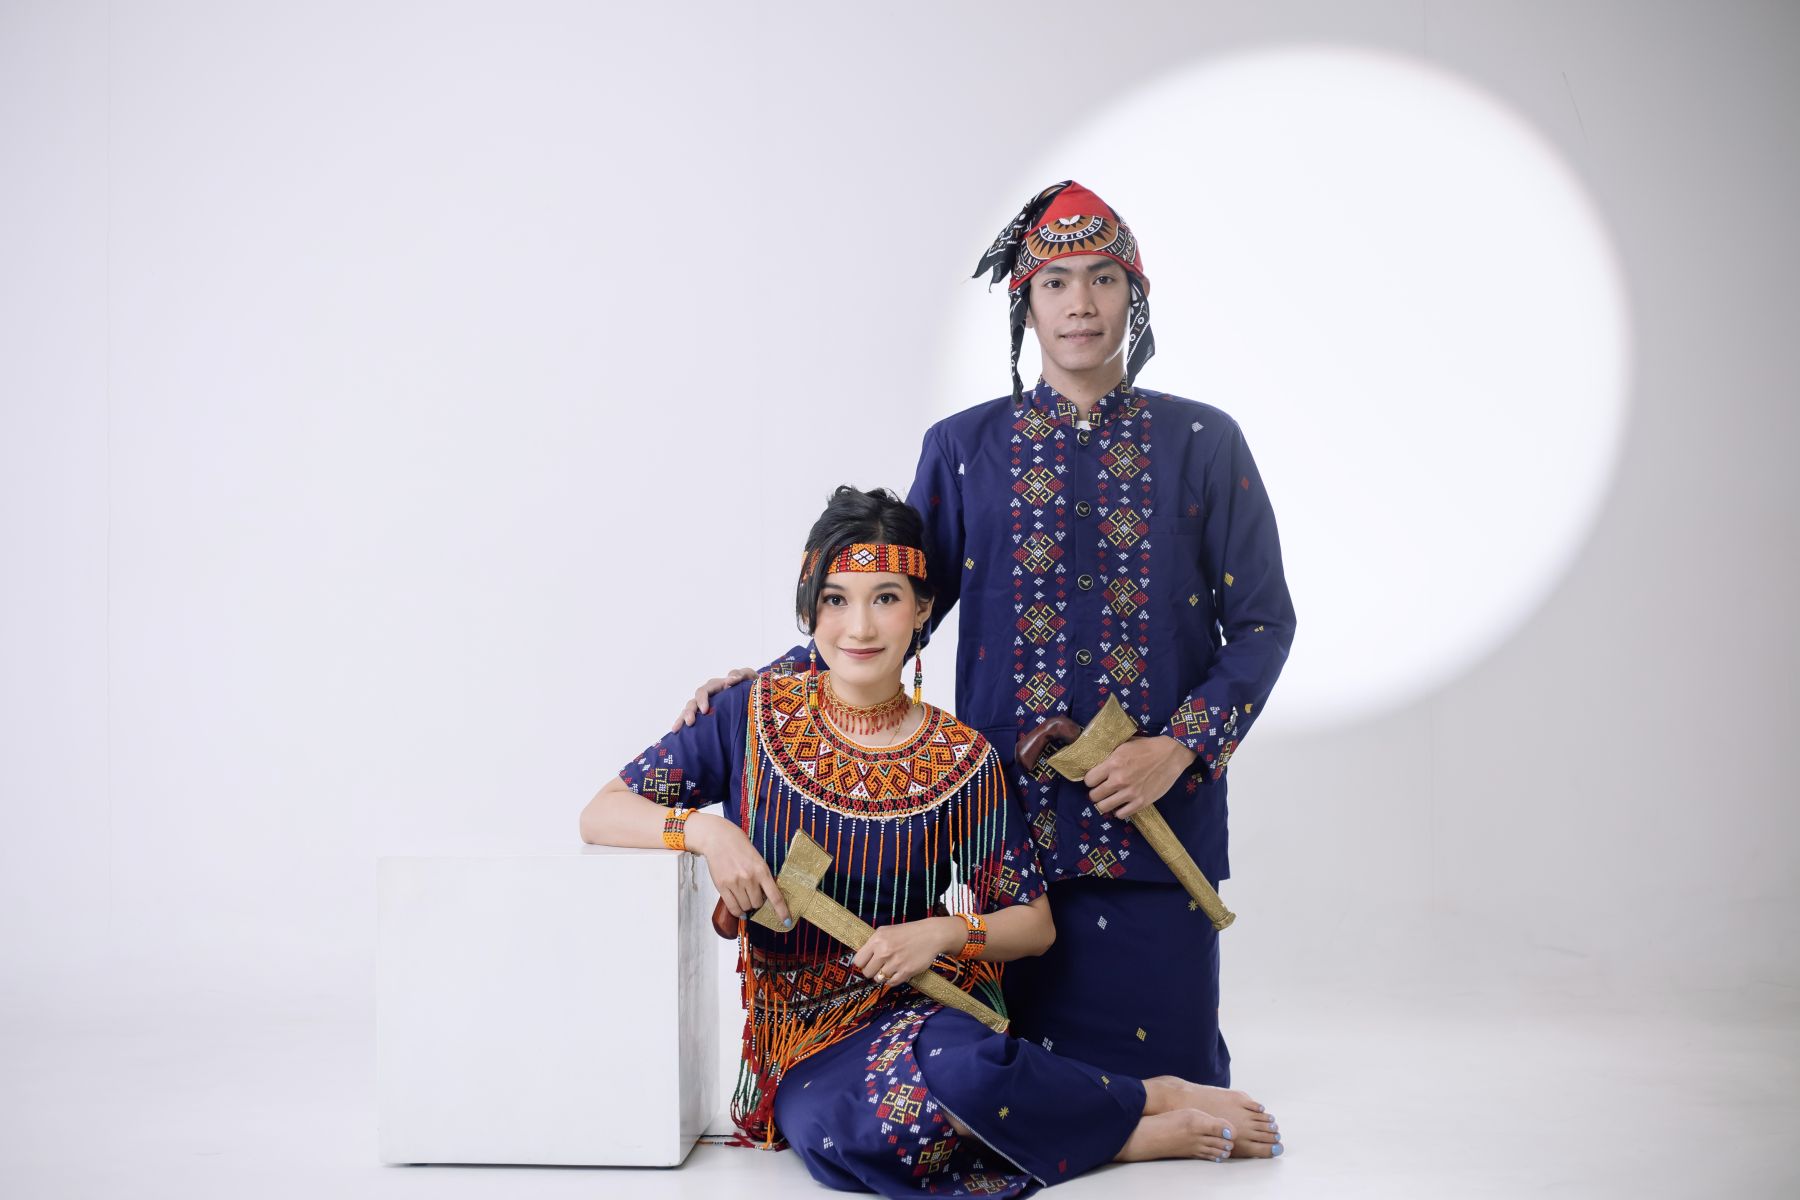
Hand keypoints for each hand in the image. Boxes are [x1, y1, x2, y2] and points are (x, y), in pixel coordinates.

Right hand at [672, 667, 756, 730]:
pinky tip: (675, 732)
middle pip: (694, 701)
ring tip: (678, 728)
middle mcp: (709, 695)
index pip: (706, 690)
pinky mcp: (706, 716)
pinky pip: (691, 718)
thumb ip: (742, 674)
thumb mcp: (749, 677)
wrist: (756, 698)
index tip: (704, 711)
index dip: (703, 699)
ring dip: (683, 718)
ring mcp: (706, 705)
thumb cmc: (752, 686)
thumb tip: (732, 678)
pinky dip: (682, 723)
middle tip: (690, 722)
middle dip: (690, 711)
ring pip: (690, 709)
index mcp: (718, 686)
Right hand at [685, 813, 790, 927]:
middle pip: (757, 904)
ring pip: (746, 907)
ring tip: (743, 896)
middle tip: (753, 894)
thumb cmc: (740, 849)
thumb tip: (766, 899)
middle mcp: (749, 878)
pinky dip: (737, 911)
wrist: (719, 839)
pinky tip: (739, 909)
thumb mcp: (758, 860)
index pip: (775, 896)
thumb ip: (763, 877)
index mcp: (762, 870)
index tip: (787, 922)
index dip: (782, 911)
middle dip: (757, 903)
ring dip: (746, 906)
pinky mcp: (722, 886)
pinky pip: (733, 907)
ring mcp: (735, 883)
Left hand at [852, 918, 960, 988]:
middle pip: (867, 973)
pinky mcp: (906, 971)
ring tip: (890, 968)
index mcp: (877, 939)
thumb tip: (861, 959)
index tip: (868, 963)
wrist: (930, 935)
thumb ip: (873, 943)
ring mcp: (895, 962)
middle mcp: (884, 951)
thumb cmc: (907, 932)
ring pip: (879, 979)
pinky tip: (898, 972)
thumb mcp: (886, 931)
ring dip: (883, 976)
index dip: (863, 963)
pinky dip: (893, 979)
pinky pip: (891, 983)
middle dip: (872, 971)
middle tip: (879, 967)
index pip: (858, 961)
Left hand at [1084, 736, 1196, 819]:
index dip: (1090, 780)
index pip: (1089, 780)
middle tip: (1101, 791)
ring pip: (1104, 807)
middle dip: (1095, 793)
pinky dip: (1119, 811)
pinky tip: (1121, 805)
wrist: (1171, 754)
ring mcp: (1130, 793)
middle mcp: (1119, 780)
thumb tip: (1095, 763)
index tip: (1095, 780)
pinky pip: (1121, 814)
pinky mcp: (1141, 802)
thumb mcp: (1124, 746)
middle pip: (1094, 796)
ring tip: (1109, 799)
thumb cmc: (1147, 747)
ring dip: (1104, 803)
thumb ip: (1109, 757)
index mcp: (1113, 763)